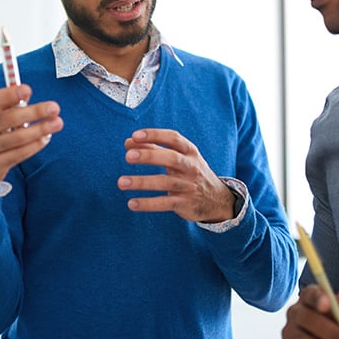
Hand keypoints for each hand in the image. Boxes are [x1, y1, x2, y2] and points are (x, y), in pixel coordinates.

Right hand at [0, 84, 62, 187]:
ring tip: (57, 122)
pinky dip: (35, 144)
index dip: (8, 95)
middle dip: (34, 112)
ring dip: (40, 129)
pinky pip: (19, 154)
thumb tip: (26, 94)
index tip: (28, 90)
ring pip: (17, 138)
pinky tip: (46, 137)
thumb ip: (5, 104)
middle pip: (8, 119)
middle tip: (54, 107)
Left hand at [116, 128, 235, 221]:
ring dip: (142, 182)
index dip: (154, 135)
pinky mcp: (186, 203)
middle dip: (149, 156)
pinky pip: (165, 203)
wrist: (217, 200)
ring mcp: (189, 185)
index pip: (173, 138)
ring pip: (165, 182)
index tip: (135, 135)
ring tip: (121, 182)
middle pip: (171, 158)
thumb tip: (128, 142)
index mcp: (189, 151)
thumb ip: (154, 149)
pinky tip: (132, 203)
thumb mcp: (178, 157)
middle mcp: (191, 166)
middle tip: (128, 156)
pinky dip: (148, 204)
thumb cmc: (190, 172)